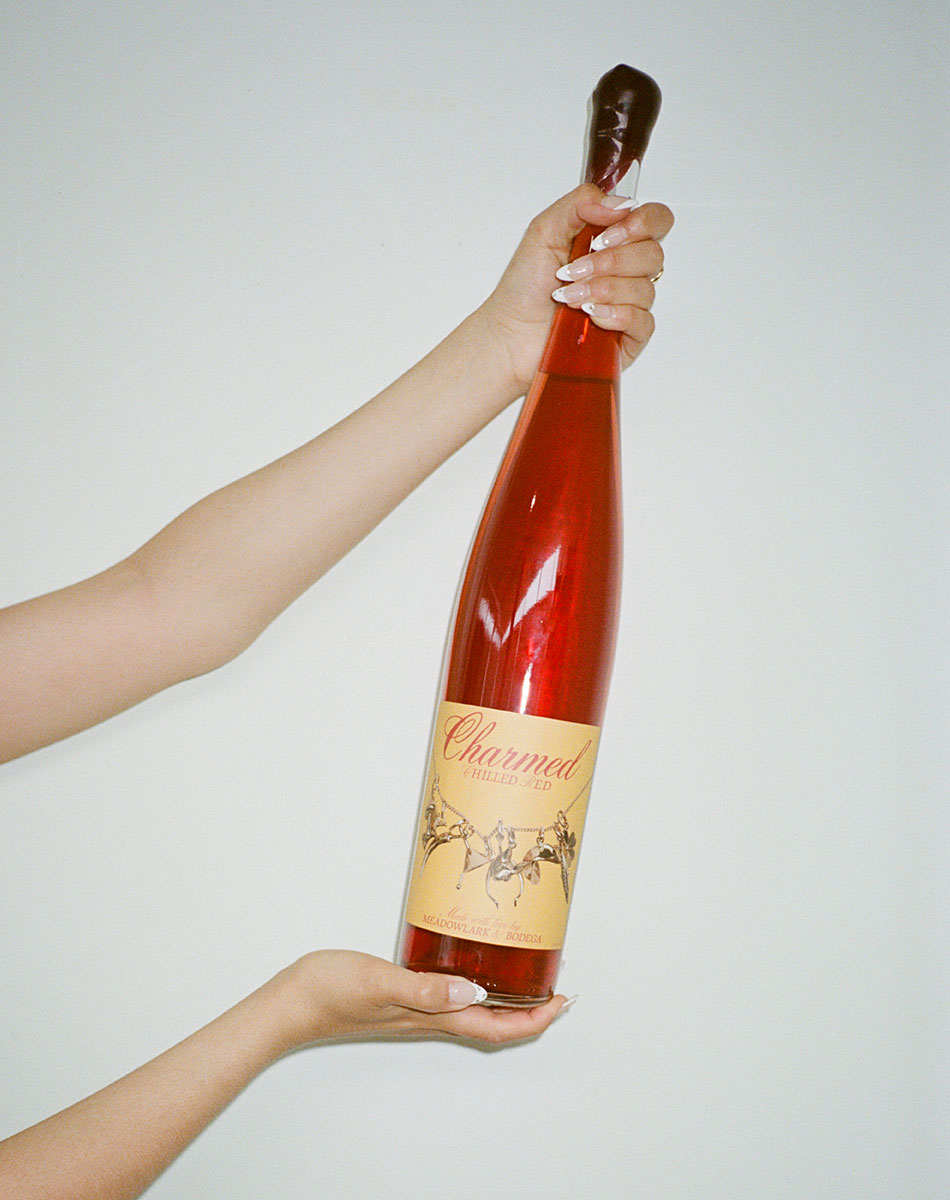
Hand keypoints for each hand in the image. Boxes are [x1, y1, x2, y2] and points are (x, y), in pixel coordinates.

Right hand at [276, 950, 568, 1047]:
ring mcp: (414, 1011)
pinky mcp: (400, 998)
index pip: (496, 1027)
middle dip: (530, 1014)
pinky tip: (469, 972)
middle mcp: (428, 1018)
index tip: (563, 1002)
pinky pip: (449, 1000)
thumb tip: (474, 991)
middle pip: (492, 1025)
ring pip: (474, 1014)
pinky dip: (473, 991)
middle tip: (557, 992)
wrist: (290, 1002)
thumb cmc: (329, 992)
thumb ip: (426, 989)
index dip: (534, 1020)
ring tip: (527, 984)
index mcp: (430, 1017)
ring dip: (506, 1004)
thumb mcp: (381, 982)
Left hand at [478, 184, 673, 396]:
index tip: (603, 237)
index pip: (655, 220)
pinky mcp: (629, 337)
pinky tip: (591, 317)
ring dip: (603, 290)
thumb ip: (581, 203)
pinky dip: (616, 316)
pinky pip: (644, 322)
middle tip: (574, 271)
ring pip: (645, 289)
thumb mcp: (544, 230)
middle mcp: (626, 271)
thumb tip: (620, 204)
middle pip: (653, 254)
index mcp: (613, 240)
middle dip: (610, 262)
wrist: (511, 333)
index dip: (639, 224)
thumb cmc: (525, 287)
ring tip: (570, 298)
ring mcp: (630, 304)